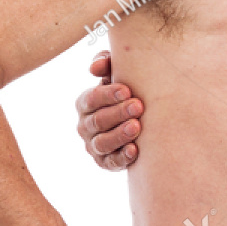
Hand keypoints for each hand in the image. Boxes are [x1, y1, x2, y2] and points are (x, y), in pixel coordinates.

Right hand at [76, 50, 143, 169]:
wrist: (141, 118)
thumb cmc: (126, 91)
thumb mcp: (116, 73)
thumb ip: (106, 63)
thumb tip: (95, 67)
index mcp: (85, 103)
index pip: (92, 99)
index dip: (108, 94)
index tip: (127, 90)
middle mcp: (85, 125)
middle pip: (98, 121)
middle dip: (118, 113)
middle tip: (138, 106)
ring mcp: (94, 145)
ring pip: (103, 142)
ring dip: (120, 135)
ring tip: (137, 126)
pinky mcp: (106, 162)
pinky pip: (111, 162)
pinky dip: (122, 157)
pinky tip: (135, 150)